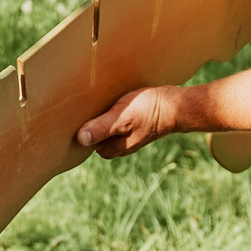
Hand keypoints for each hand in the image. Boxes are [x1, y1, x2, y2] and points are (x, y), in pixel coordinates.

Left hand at [75, 86, 192, 158]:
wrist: (177, 106)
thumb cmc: (149, 111)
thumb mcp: (121, 118)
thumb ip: (101, 128)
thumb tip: (81, 139)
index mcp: (115, 147)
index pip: (90, 146)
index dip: (81, 134)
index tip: (73, 121)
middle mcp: (122, 145)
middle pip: (98, 139)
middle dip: (90, 128)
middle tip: (80, 112)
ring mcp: (131, 135)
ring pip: (109, 130)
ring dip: (102, 119)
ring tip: (93, 105)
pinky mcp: (138, 124)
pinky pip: (119, 122)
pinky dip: (113, 114)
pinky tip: (111, 102)